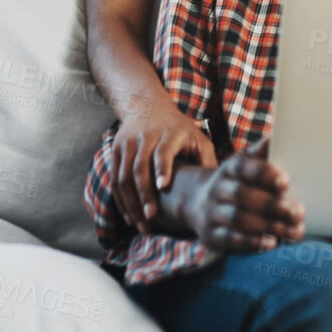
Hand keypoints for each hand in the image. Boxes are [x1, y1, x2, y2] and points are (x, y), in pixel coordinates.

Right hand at [110, 99, 216, 235]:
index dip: (162, 168)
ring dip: (131, 203)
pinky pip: (114, 179)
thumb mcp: (198, 139)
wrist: (148, 106)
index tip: (163, 186)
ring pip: (123, 176)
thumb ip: (206, 161)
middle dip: (144, 195)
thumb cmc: (180, 130)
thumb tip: (217, 190)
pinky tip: (130, 217)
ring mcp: (127, 143)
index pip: (163, 151)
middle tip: (151, 219)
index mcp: (170, 132)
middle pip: (139, 167)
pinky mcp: (116, 150)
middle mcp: (145, 136)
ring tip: (142, 225)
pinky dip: (120, 200)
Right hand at [185, 140, 305, 252]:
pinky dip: (252, 242)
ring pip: (239, 219)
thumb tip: (282, 135)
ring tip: (295, 231)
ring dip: (269, 226)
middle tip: (299, 212)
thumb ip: (263, 154)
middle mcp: (218, 189)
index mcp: (230, 168)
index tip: (286, 182)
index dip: (264, 174)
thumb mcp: (246, 163)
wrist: (197, 200)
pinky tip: (271, 243)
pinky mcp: (212, 235)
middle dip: (273, 206)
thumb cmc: (237, 181)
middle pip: (244, 196)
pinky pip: (230, 239)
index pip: (243, 167)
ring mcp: (212, 213)